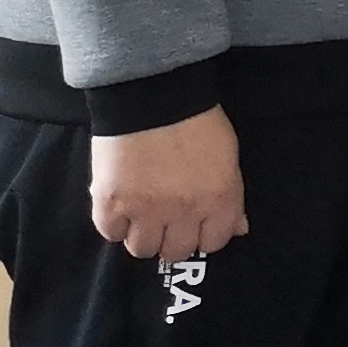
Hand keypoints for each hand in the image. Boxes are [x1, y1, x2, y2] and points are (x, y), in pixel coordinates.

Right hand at [88, 105, 247, 261]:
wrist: (153, 94)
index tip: (195, 224)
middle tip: (166, 219)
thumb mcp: (228, 157)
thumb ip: (231, 198)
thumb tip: (237, 228)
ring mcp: (145, 211)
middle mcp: (185, 212)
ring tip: (141, 214)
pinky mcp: (110, 204)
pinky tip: (120, 206)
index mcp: (219, 200)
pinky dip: (114, 224)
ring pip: (142, 250)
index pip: (214, 243)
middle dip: (172, 238)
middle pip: (176, 252)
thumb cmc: (197, 120)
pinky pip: (110, 234)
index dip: (203, 234)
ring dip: (142, 234)